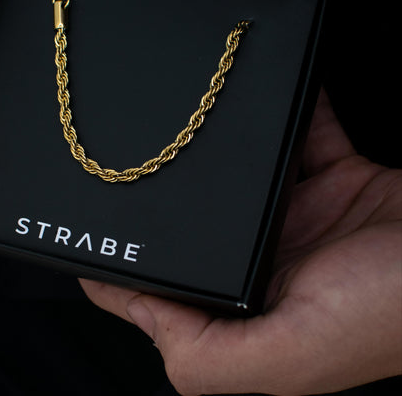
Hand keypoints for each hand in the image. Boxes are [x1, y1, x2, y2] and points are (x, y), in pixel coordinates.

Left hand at [81, 89, 401, 394]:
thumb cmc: (391, 313)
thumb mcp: (291, 356)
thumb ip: (206, 356)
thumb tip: (140, 311)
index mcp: (250, 314)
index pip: (164, 298)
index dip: (118, 273)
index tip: (79, 237)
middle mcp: (265, 268)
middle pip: (195, 232)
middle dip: (161, 202)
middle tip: (120, 164)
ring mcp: (296, 219)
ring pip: (236, 181)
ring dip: (210, 154)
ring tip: (176, 122)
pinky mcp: (327, 179)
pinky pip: (294, 137)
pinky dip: (284, 114)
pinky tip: (254, 92)